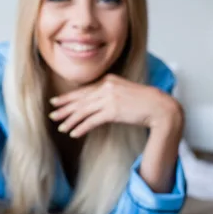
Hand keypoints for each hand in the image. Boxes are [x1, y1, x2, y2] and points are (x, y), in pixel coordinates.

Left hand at [48, 74, 182, 137]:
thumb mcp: (124, 91)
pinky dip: (81, 128)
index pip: (83, 90)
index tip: (55, 102)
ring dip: (70, 121)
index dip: (68, 98)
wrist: (160, 107)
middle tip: (52, 115)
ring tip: (61, 127)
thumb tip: (93, 103)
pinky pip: (92, 121)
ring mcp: (109, 99)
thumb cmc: (144, 102)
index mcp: (108, 80)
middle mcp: (106, 87)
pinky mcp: (113, 111)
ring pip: (83, 111)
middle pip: (80, 100)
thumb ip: (108, 93)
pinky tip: (74, 133)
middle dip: (64, 108)